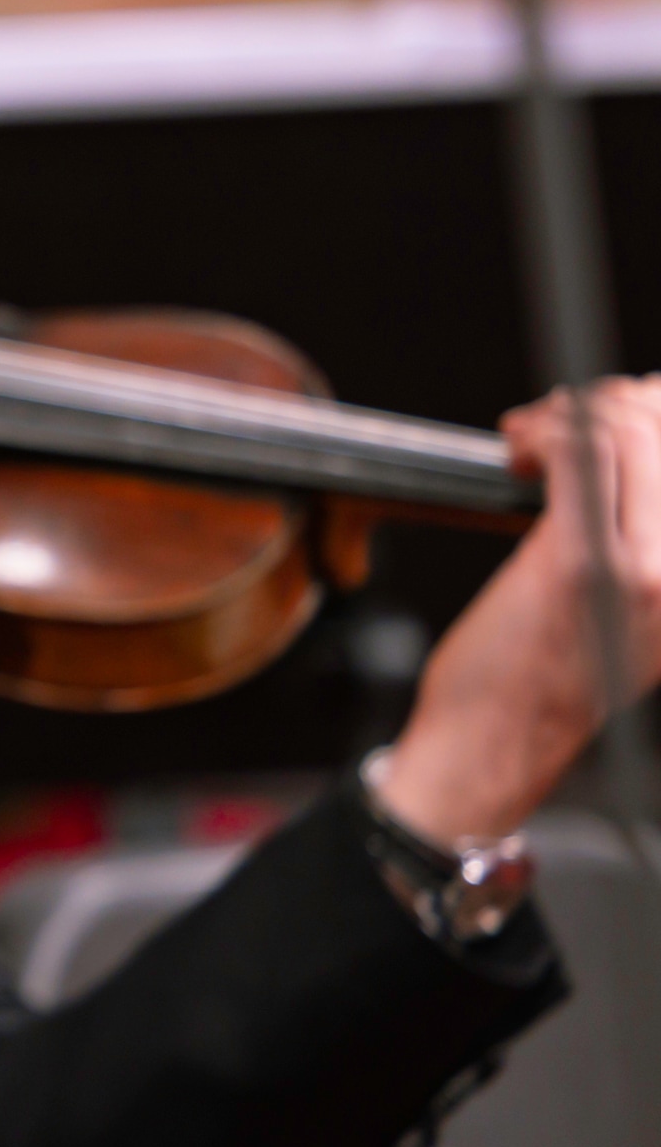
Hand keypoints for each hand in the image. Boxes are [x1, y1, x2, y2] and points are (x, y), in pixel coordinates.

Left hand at [379, 375, 660, 845]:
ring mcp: (644, 567)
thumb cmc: (548, 678)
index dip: (652, 408)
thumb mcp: (632, 612)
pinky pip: (578, 453)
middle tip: (555, 421)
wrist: (500, 744)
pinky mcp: (582, 563)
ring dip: (565, 415)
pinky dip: (542, 430)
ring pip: (625, 433)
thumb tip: (637, 451)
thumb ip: (645, 542)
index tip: (613, 410)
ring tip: (531, 439)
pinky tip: (519, 449)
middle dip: (605, 401)